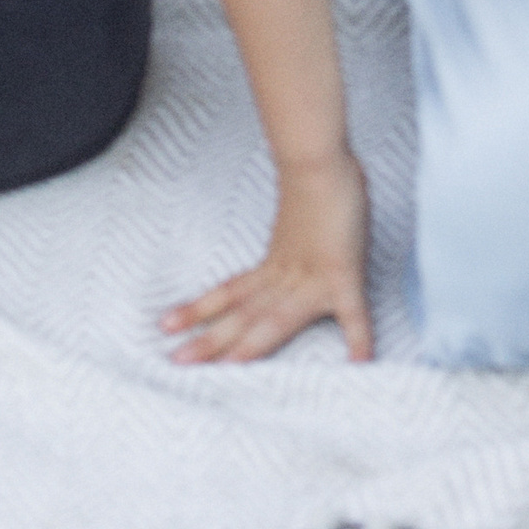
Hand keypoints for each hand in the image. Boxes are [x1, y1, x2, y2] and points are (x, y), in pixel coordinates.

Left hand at [161, 149, 371, 363]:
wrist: (320, 156)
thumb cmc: (316, 174)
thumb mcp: (298, 211)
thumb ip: (294, 231)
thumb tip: (294, 220)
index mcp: (275, 261)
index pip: (230, 291)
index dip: (200, 309)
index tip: (168, 325)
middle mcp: (287, 275)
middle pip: (242, 313)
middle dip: (210, 339)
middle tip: (175, 362)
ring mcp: (314, 279)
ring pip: (273, 320)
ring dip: (249, 347)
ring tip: (227, 372)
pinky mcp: (344, 275)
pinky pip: (354, 314)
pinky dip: (358, 338)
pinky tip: (360, 364)